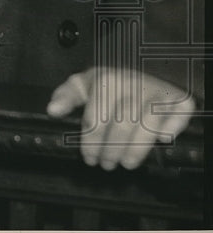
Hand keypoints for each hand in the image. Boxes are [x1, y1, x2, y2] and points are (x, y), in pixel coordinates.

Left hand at [46, 67, 195, 170]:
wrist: (143, 68)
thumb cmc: (109, 83)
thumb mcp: (84, 84)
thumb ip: (66, 96)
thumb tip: (52, 110)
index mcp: (107, 80)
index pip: (96, 119)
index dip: (90, 143)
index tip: (89, 158)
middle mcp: (133, 84)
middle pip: (121, 126)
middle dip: (110, 150)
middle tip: (106, 165)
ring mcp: (157, 92)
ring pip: (146, 127)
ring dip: (135, 150)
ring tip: (126, 164)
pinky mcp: (179, 100)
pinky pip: (177, 118)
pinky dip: (171, 130)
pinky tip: (161, 141)